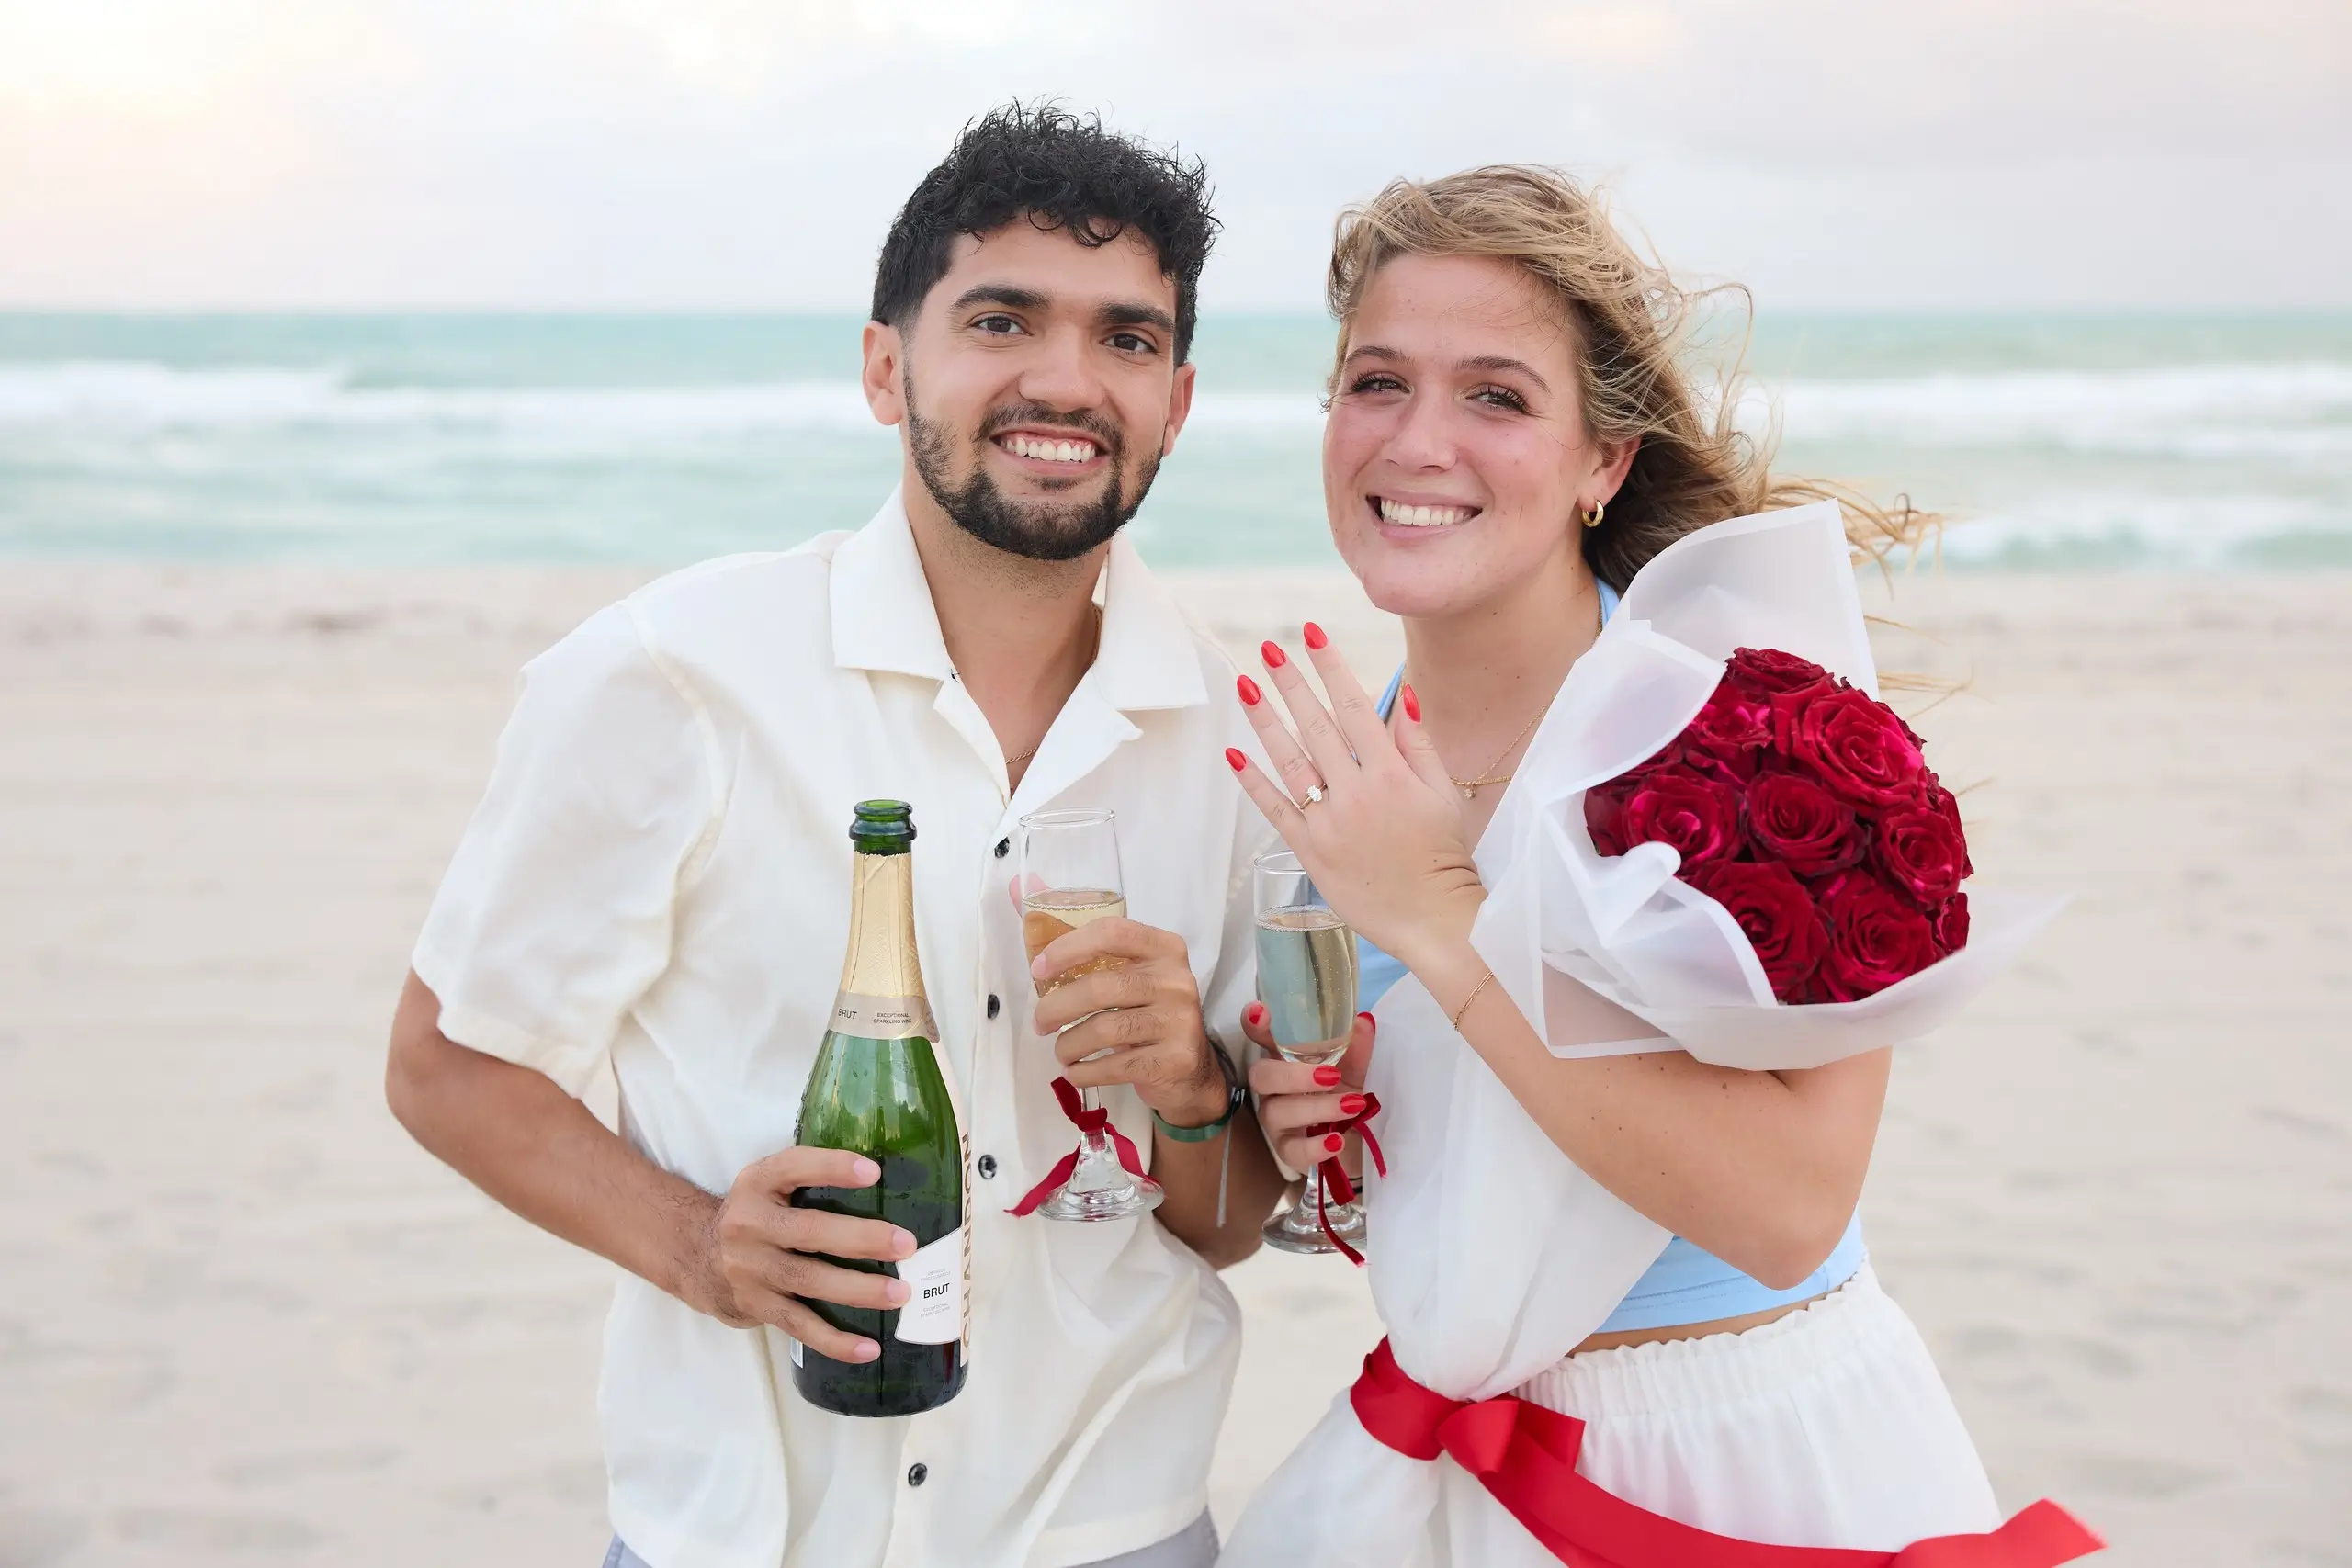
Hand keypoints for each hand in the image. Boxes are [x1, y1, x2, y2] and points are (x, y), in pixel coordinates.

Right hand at [685, 1147, 919, 1362]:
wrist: (698, 1258)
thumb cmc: (758, 1215)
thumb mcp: (769, 1184)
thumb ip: (809, 1180)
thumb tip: (887, 1183)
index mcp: (758, 1183)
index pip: (794, 1167)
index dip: (832, 1167)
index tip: (873, 1171)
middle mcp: (749, 1224)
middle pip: (809, 1231)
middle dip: (861, 1239)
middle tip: (906, 1245)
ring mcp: (750, 1268)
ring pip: (808, 1281)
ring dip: (858, 1290)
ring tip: (900, 1294)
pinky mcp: (755, 1305)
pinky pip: (799, 1325)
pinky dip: (835, 1340)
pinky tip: (868, 1348)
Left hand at [1030, 917, 1227, 1126]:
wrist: (1192, 1072)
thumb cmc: (1150, 1017)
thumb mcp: (1136, 980)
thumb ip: (1097, 960)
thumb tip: (1031, 939)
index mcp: (1165, 950)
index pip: (1112, 933)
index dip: (1068, 948)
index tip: (1039, 969)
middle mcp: (1176, 981)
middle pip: (1101, 987)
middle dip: (1057, 1007)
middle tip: (1040, 1023)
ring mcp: (1178, 1021)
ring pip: (1104, 1029)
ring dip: (1069, 1045)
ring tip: (1062, 1052)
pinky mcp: (1173, 1060)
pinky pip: (1114, 1066)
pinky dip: (1084, 1072)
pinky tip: (1075, 1072)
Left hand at [1228, 627, 1486, 967]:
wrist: (1431, 918)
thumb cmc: (1442, 855)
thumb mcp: (1442, 793)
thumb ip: (1419, 743)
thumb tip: (1403, 695)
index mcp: (1391, 774)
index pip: (1355, 707)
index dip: (1331, 667)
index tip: (1312, 634)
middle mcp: (1355, 793)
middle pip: (1316, 726)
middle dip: (1291, 683)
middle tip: (1269, 650)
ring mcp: (1328, 823)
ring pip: (1290, 761)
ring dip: (1264, 721)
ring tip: (1245, 686)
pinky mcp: (1310, 851)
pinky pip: (1276, 810)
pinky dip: (1253, 782)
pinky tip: (1234, 754)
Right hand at [1241, 1003, 1375, 1170]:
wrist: (1359, 1142)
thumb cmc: (1346, 1094)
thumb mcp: (1356, 1069)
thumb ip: (1357, 1047)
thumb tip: (1363, 1022)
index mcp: (1285, 1060)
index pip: (1262, 1037)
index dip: (1255, 1024)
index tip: (1260, 1011)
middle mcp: (1273, 1088)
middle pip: (1261, 1076)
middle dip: (1293, 1075)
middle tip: (1332, 1076)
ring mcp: (1276, 1121)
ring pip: (1277, 1113)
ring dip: (1317, 1108)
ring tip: (1352, 1105)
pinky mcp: (1287, 1150)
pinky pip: (1291, 1150)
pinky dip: (1314, 1146)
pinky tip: (1336, 1141)